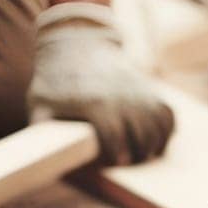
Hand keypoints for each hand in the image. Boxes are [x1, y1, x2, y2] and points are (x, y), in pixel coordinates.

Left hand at [27, 3, 173, 164]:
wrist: (76, 44)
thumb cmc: (54, 80)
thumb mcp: (40, 103)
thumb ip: (43, 131)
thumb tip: (42, 155)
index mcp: (95, 102)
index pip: (114, 135)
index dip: (116, 153)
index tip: (116, 163)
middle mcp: (122, 96)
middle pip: (142, 133)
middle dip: (138, 153)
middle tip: (129, 162)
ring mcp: (138, 91)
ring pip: (159, 124)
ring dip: (156, 144)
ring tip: (145, 154)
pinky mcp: (148, 89)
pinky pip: (167, 113)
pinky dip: (167, 129)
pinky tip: (157, 141)